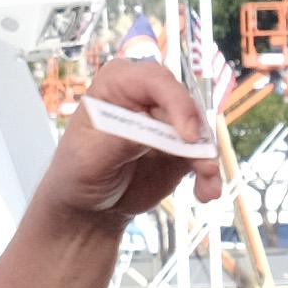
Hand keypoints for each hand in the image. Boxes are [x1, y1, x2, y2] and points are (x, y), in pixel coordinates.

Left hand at [50, 57, 222, 221]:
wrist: (89, 206)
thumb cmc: (78, 172)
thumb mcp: (88, 157)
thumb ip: (117, 141)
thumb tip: (147, 129)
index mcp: (117, 84)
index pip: (154, 81)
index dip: (176, 102)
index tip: (187, 134)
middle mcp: (147, 97)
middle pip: (184, 105)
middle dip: (197, 135)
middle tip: (205, 166)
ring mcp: (166, 122)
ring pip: (199, 131)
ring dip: (207, 159)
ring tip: (208, 187)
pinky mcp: (181, 148)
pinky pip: (203, 155)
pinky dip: (209, 174)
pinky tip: (206, 192)